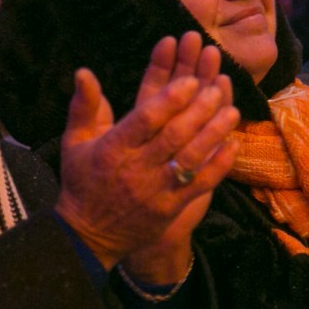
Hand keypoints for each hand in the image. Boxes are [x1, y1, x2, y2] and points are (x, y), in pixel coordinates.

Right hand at [56, 34, 239, 277]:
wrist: (88, 237)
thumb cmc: (83, 181)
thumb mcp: (75, 142)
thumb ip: (84, 106)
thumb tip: (84, 72)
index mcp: (113, 148)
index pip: (144, 120)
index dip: (169, 99)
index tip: (189, 80)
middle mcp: (136, 168)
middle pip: (173, 135)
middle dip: (198, 111)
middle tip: (215, 90)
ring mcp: (156, 189)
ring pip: (190, 158)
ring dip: (213, 133)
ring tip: (232, 111)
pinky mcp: (171, 207)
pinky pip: (200, 184)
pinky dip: (219, 164)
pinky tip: (234, 144)